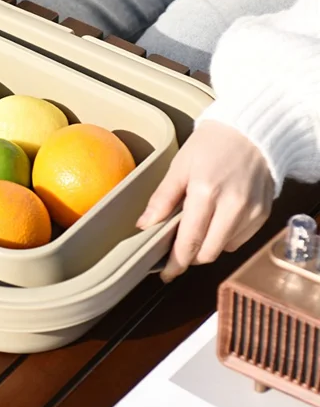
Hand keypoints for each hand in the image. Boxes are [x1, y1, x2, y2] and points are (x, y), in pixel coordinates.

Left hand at [136, 121, 273, 282]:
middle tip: (177, 251)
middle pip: (208, 252)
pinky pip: (240, 239)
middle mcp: (233, 206)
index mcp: (206, 193)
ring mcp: (251, 212)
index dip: (176, 262)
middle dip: (190, 257)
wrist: (249, 132)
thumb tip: (144, 225)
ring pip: (224, 248)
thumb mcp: (179, 167)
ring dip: (207, 246)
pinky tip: (217, 220)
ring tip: (198, 227)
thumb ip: (162, 199)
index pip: (190, 240)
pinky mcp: (263, 214)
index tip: (165, 273)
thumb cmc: (209, 146)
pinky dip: (224, 237)